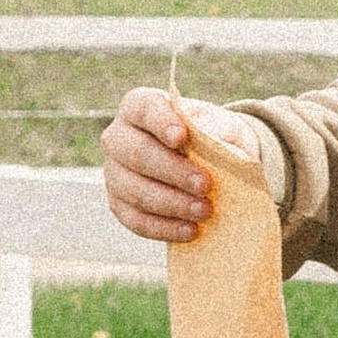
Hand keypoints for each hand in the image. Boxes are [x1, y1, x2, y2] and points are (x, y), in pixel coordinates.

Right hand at [99, 87, 264, 242]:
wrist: (208, 164)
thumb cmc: (212, 138)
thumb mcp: (223, 127)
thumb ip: (219, 132)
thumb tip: (217, 146)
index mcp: (139, 107)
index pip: (144, 109)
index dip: (160, 122)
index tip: (181, 136)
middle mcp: (118, 137)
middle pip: (137, 153)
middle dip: (173, 171)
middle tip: (205, 185)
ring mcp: (114, 172)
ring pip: (133, 190)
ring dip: (171, 204)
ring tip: (204, 211)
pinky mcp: (119, 203)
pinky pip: (135, 219)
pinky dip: (164, 227)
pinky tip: (190, 230)